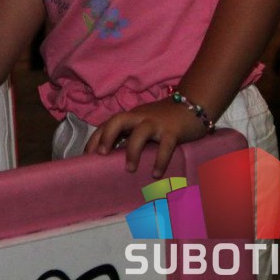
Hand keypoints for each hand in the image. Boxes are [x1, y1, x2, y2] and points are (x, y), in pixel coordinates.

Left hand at [83, 99, 208, 179]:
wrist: (192, 105)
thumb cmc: (164, 119)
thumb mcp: (143, 123)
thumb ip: (130, 135)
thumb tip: (114, 155)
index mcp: (131, 116)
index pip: (108, 124)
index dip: (95, 138)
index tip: (86, 154)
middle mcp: (140, 117)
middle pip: (117, 121)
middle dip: (106, 136)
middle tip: (101, 154)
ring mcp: (156, 123)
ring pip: (139, 133)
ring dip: (132, 151)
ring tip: (129, 169)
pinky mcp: (172, 131)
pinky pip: (165, 146)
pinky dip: (159, 160)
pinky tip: (155, 174)